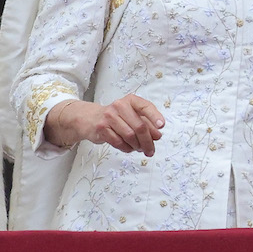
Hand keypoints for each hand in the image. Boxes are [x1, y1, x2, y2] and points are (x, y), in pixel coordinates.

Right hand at [47, 96, 164, 156]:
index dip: (155, 117)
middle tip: (151, 151)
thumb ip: (146, 124)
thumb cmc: (116, 118)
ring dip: (137, 146)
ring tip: (139, 149)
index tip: (161, 126)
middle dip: (148, 142)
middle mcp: (120, 105)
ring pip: (130, 136)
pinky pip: (119, 142)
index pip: (145, 106)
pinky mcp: (102, 128)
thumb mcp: (132, 116)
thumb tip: (157, 136)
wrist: (90, 118)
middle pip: (139, 127)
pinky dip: (126, 148)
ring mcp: (109, 116)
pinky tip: (128, 147)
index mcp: (130, 100)